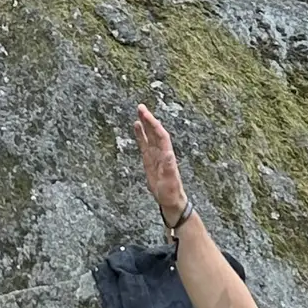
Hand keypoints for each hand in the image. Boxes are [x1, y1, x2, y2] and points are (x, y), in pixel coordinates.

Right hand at [132, 103, 186, 224]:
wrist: (170, 199)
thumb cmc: (171, 192)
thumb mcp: (170, 181)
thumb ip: (169, 167)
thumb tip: (168, 153)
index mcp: (167, 154)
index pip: (160, 135)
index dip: (153, 124)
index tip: (145, 114)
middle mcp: (161, 152)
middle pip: (154, 132)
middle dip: (148, 119)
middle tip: (140, 107)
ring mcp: (155, 155)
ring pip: (149, 136)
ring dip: (145, 124)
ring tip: (139, 113)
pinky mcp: (149, 160)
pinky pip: (144, 144)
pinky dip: (140, 134)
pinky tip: (136, 127)